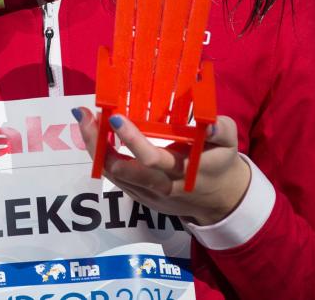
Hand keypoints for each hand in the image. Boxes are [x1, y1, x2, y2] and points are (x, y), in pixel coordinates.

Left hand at [74, 108, 250, 225]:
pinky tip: (95, 134)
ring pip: (112, 175)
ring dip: (94, 148)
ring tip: (84, 119)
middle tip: (84, 114)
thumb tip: (207, 123)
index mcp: (182, 171)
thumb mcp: (230, 142)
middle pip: (121, 170)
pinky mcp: (140, 197)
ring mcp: (147, 195)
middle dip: (98, 143)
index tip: (115, 117)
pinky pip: (114, 178)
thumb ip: (220, 129)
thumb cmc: (221, 162)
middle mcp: (161, 186)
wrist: (222, 201)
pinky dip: (101, 156)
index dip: (131, 139)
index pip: (151, 159)